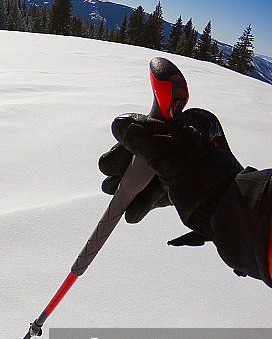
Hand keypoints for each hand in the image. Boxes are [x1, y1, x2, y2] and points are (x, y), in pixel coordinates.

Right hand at [99, 108, 242, 239]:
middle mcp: (184, 142)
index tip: (113, 163)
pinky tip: (132, 213)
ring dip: (129, 188)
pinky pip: (154, 189)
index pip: (145, 126)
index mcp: (188, 125)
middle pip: (141, 151)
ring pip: (145, 173)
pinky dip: (142, 200)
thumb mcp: (168, 156)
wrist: (228, 214)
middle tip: (110, 182)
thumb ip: (141, 139)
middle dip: (124, 170)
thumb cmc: (203, 181)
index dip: (125, 145)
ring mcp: (181, 164)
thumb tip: (118, 124)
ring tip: (119, 201)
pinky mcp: (180, 186)